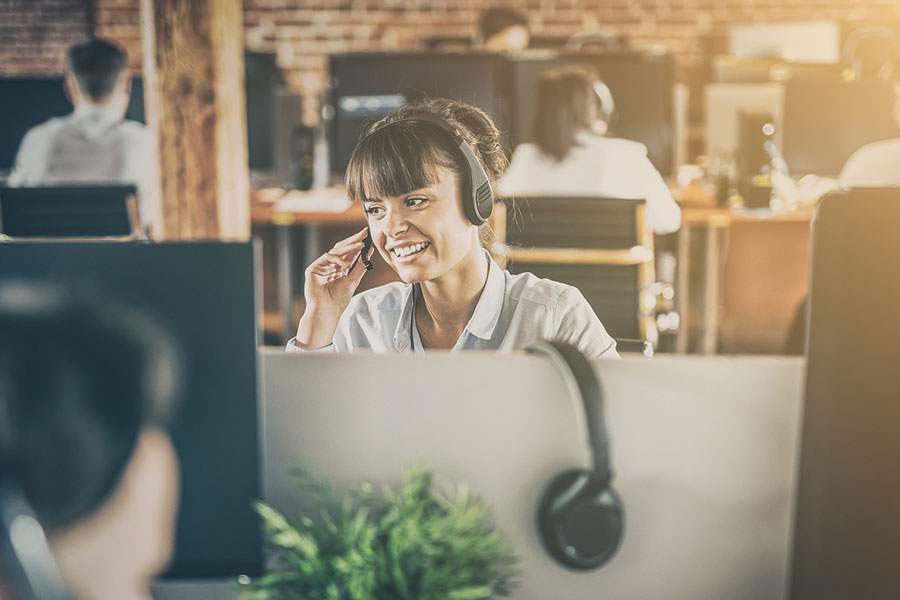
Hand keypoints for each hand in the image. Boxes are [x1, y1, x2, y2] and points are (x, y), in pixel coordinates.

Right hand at [295, 228, 373, 347]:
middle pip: (341, 249)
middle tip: (363, 233)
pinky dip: (337, 259)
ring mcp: (321, 267)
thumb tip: (369, 252)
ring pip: (335, 251)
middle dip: (353, 240)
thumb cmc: (338, 300)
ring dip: (349, 247)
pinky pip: (326, 257)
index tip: (367, 236)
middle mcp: (329, 267)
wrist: (327, 311)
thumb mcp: (353, 280)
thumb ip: (360, 266)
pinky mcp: (313, 269)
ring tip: (361, 245)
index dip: (357, 245)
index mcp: (339, 270)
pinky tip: (345, 266)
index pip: (349, 254)